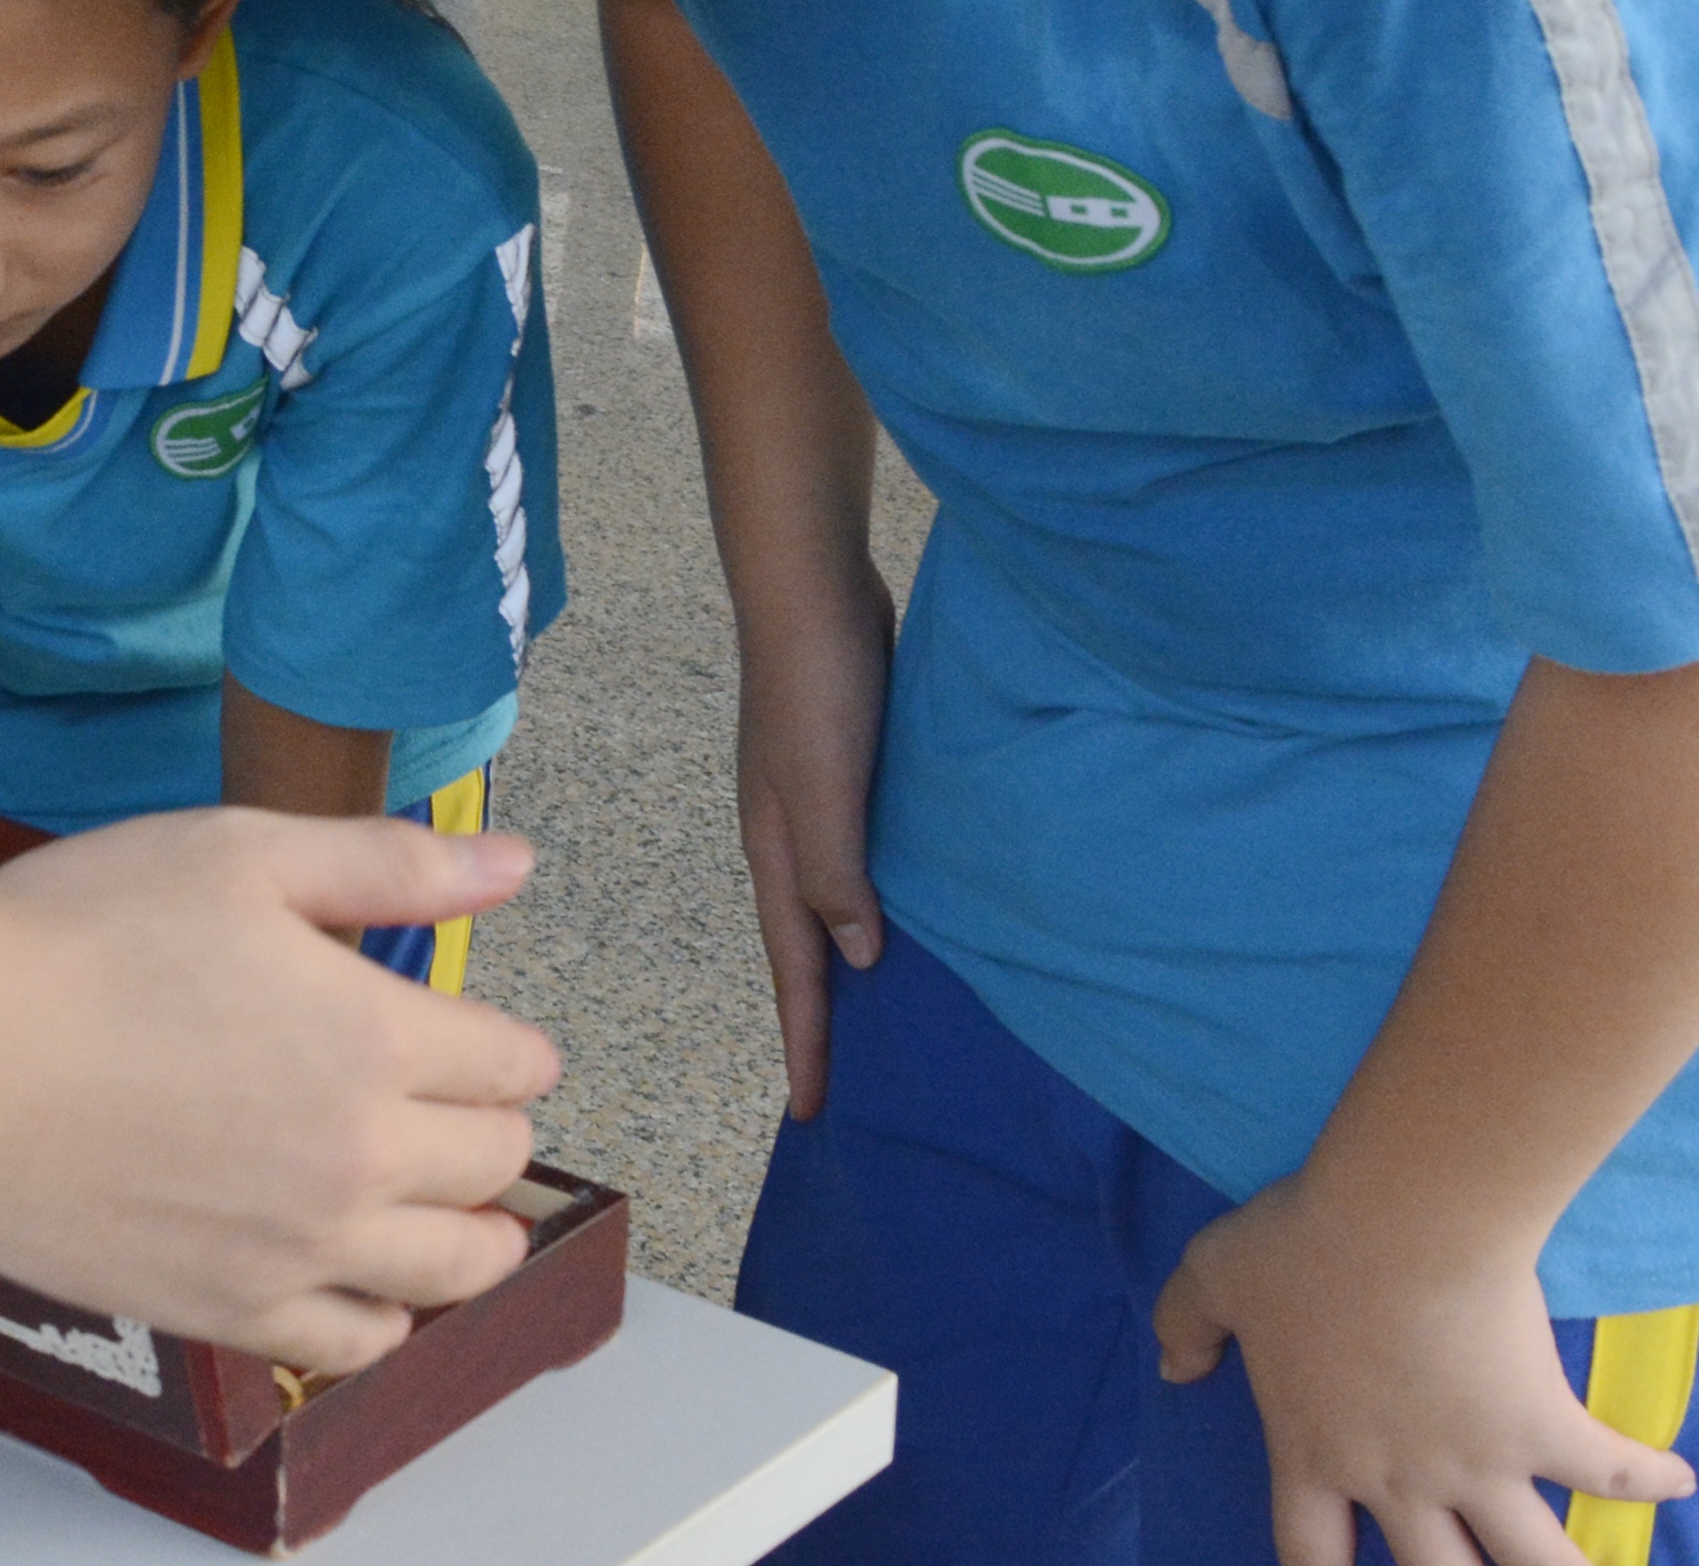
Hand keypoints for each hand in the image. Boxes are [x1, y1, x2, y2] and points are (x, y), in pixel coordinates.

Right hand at [0, 808, 558, 1376]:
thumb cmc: (74, 944)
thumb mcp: (239, 856)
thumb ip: (389, 864)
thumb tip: (510, 861)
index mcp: (374, 1038)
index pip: (510, 1062)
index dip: (507, 1044)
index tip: (488, 1041)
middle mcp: (359, 1158)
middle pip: (494, 1165)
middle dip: (494, 1130)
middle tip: (464, 1113)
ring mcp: (299, 1249)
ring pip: (452, 1271)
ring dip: (476, 1238)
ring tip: (462, 1218)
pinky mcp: (229, 1310)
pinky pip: (352, 1346)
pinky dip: (383, 1322)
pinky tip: (370, 1296)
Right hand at [734, 564, 890, 1118]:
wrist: (810, 584)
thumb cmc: (814, 685)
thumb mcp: (823, 788)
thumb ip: (837, 874)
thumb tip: (864, 959)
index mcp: (777, 852)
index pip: (795, 969)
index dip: (808, 1041)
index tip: (814, 1115)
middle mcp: (793, 838)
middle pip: (810, 947)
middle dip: (823, 1018)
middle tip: (848, 1087)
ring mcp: (822, 804)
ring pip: (842, 904)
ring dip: (858, 961)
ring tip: (892, 1016)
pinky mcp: (855, 772)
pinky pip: (870, 861)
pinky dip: (886, 901)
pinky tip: (920, 911)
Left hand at [1155, 1175, 1692, 1565]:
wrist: (1400, 1220)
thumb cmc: (1301, 1244)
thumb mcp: (1213, 1275)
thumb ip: (1184, 1325)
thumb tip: (1170, 1368)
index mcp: (1314, 1453)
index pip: (1309, 1553)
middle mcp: (1397, 1482)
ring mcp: (1476, 1467)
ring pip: (1531, 1563)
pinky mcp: (1544, 1429)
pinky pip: (1609, 1470)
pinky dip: (1649, 1479)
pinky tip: (1680, 1481)